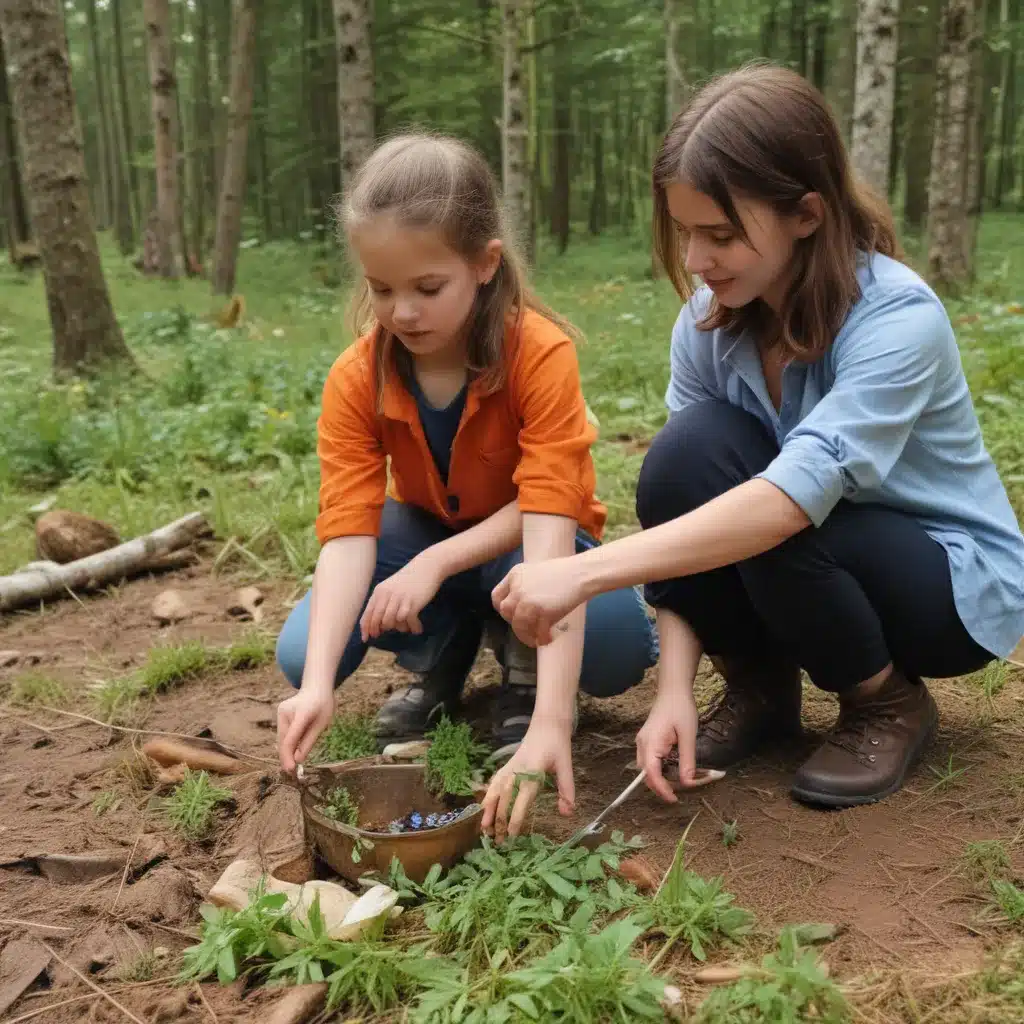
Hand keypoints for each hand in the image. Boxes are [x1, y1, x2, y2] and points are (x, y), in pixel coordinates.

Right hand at [277, 686, 334, 771]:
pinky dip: (287, 742)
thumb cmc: (323, 705)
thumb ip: (309, 742)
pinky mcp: (279, 713)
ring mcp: (281, 711)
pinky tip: (293, 749)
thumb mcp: (322, 724)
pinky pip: (283, 732)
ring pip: (282, 738)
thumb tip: (297, 760)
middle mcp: (287, 711)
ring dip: (286, 750)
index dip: (288, 756)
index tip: (290, 769)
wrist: (316, 687)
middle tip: (292, 773)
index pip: (291, 738)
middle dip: (286, 757)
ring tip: (293, 764)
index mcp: (302, 712)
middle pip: (284, 740)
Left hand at [359, 552, 445, 640]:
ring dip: (399, 628)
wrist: (427, 568)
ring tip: (406, 627)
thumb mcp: (391, 587)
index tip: (366, 638)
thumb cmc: (409, 580)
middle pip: (378, 620)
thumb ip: (384, 601)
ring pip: (391, 622)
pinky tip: (417, 629)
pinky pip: (408, 622)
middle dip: (378, 630)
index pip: (368, 613)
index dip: (366, 628)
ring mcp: (400, 599)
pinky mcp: (412, 603)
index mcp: (379, 591)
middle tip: (383, 634)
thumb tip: (380, 624)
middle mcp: (387, 595)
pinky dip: (413, 627)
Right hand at [481, 720, 574, 842]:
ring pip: (494, 790)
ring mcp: (509, 767)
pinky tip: (484, 806)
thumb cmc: (557, 744)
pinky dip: (487, 795)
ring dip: (487, 809)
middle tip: (496, 840)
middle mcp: (517, 770)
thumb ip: (567, 789)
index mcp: (532, 771)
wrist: (547, 722)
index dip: (515, 818)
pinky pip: (494, 782)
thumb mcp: (566, 765)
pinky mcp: (507, 765)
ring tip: (482, 827)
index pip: (521, 799)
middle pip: (503, 798)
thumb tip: (567, 814)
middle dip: (498, 820)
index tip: (512, 835)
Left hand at [491, 558, 585, 647]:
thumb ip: (524, 587)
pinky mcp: (543, 612)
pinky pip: (537, 632)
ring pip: (519, 625)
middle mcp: (517, 588)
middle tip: (527, 627)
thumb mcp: (536, 572)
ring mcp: (529, 600)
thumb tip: (521, 608)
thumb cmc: (564, 572)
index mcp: (515, 575)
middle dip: (515, 622)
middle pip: (506, 612)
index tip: (512, 616)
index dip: (502, 609)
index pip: (496, 596)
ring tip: (537, 639)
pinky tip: (548, 638)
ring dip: (526, 636)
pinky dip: (542, 638)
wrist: (582, 573)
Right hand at [635, 690, 699, 802]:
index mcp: (650, 743)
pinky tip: (674, 768)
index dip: (661, 789)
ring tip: (680, 781)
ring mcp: (643, 742)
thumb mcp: (688, 735)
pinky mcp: (648, 741)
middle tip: (681, 791)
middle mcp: (642, 744)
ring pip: (647, 769)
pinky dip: (661, 769)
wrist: (673, 690)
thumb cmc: (681, 709)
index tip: (674, 799)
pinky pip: (650, 761)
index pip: (651, 773)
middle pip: (646, 774)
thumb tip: (688, 783)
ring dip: (661, 778)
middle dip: (662, 786)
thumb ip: (687, 760)